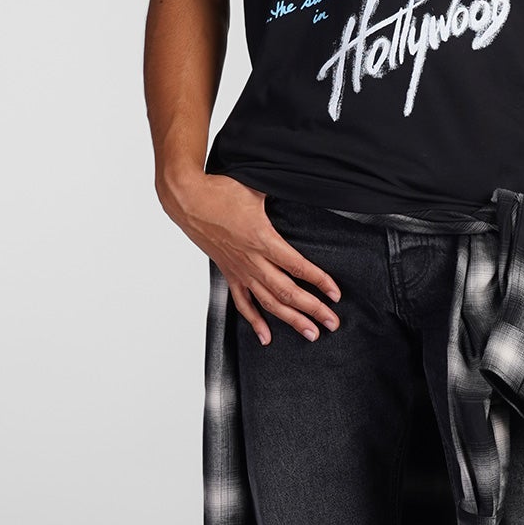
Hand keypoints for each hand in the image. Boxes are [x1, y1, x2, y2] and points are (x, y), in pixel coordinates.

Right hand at [161, 172, 340, 344]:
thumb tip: (306, 187)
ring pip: (269, 303)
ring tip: (311, 334)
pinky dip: (255, 322)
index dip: (319, 282)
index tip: (335, 294)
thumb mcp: (258, 188)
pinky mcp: (229, 273)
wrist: (187, 200)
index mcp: (263, 239)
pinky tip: (266, 337)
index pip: (298, 267)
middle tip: (332, 323)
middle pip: (288, 292)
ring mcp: (240, 270)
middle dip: (313, 310)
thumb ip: (283, 193)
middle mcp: (252, 260)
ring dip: (291, 320)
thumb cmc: (221, 191)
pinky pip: (242, 303)